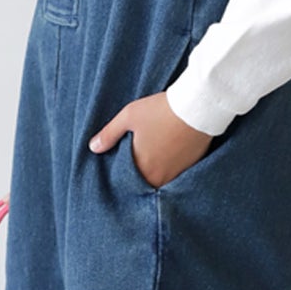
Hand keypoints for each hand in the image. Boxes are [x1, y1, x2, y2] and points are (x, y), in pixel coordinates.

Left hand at [88, 92, 214, 188]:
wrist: (197, 107)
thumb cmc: (160, 110)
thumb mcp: (129, 117)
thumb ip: (109, 134)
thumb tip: (93, 148)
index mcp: (143, 167)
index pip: (128, 181)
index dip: (124, 175)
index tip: (123, 167)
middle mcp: (160, 176)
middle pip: (146, 182)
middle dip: (141, 175)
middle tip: (140, 161)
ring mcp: (178, 173)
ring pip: (162, 179)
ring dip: (157, 172)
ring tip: (156, 157)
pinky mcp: (193, 166)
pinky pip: (178, 173)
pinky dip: (173, 167)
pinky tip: (171, 154)